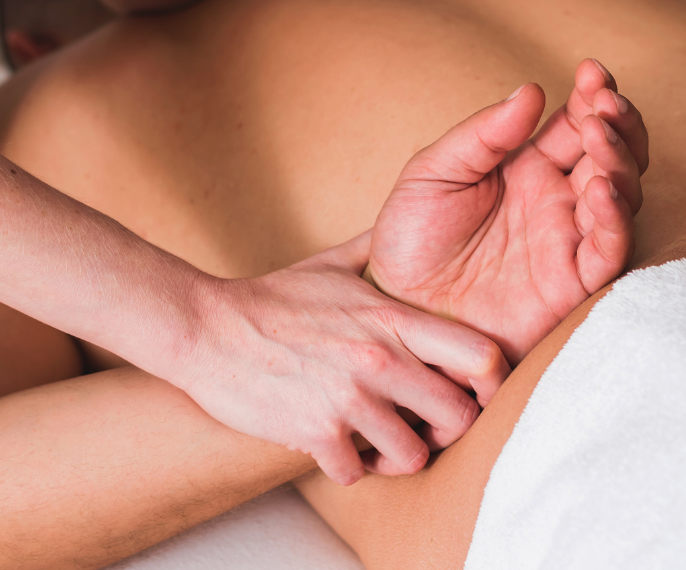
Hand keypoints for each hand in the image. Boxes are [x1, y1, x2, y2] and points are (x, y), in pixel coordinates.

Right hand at [180, 235, 510, 486]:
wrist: (207, 327)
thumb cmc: (270, 299)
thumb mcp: (327, 266)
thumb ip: (372, 250)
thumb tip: (400, 223)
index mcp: (387, 318)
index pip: (479, 355)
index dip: (488, 380)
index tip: (467, 387)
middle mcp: (378, 358)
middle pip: (458, 417)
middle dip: (442, 427)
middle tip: (418, 423)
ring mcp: (349, 398)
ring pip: (414, 455)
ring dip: (395, 455)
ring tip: (373, 440)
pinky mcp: (316, 432)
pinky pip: (358, 473)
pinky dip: (347, 466)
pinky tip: (330, 445)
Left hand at [368, 59, 645, 365]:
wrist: (397, 304)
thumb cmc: (411, 236)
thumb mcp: (432, 172)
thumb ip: (481, 135)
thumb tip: (530, 91)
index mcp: (525, 166)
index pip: (574, 124)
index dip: (591, 96)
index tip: (591, 70)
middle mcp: (554, 199)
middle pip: (610, 154)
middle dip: (616, 123)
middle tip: (605, 101)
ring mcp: (565, 238)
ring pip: (619, 194)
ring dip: (619, 161)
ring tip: (599, 134)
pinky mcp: (569, 282)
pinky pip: (607, 249)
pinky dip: (612, 218)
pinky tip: (599, 188)